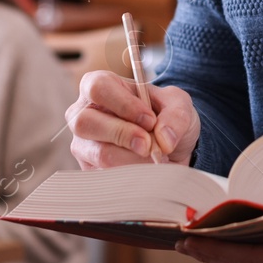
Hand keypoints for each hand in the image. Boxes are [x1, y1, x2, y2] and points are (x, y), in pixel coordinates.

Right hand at [67, 70, 198, 168]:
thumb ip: (176, 115)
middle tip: (149, 145)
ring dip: (133, 159)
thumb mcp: (179, 105)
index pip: (98, 88)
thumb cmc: (166, 118)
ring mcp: (83, 144)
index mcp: (101, 86)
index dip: (124, 104)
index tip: (149, 120)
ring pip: (99, 153)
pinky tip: (145, 171)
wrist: (170, 149)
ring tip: (155, 159)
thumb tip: (164, 139)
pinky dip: (132, 176)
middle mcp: (83, 113)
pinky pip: (105, 177)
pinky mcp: (89, 170)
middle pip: (86, 122)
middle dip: (123, 135)